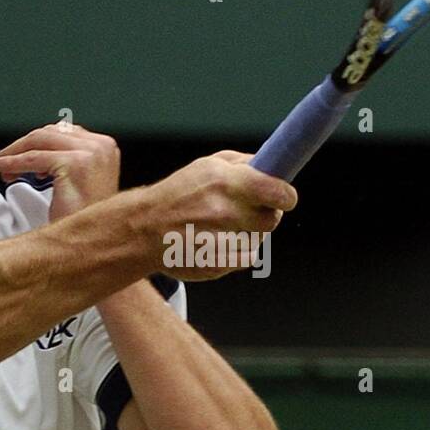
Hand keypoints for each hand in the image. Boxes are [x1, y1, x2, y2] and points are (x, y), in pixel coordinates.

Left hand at [0, 122, 119, 221]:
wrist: (89, 245)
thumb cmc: (83, 220)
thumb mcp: (80, 182)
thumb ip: (67, 161)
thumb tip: (38, 149)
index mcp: (105, 147)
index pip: (63, 131)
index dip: (36, 142)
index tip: (18, 154)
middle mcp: (102, 146)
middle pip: (50, 132)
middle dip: (22, 146)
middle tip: (2, 162)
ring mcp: (90, 153)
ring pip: (39, 141)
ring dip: (13, 153)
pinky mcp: (74, 164)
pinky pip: (32, 158)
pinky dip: (11, 163)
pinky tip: (0, 170)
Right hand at [144, 151, 296, 280]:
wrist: (144, 228)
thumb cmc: (178, 194)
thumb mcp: (207, 165)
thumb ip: (243, 164)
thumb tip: (273, 166)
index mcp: (226, 182)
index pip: (279, 193)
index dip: (285, 196)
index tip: (284, 197)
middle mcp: (226, 211)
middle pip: (272, 219)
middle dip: (264, 214)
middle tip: (246, 211)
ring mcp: (222, 241)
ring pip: (259, 239)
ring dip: (249, 233)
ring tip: (222, 227)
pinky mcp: (218, 264)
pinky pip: (248, 258)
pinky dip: (239, 251)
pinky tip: (219, 243)